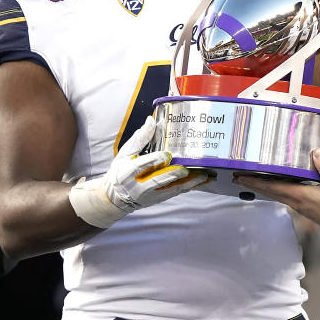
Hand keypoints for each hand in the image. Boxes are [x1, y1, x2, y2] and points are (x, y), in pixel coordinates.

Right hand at [68, 116, 207, 227]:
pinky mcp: (159, 198)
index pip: (142, 166)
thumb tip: (151, 120)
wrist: (114, 198)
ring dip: (189, 183)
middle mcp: (138, 186)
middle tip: (189, 168)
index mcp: (127, 172)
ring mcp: (150, 195)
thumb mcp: (125, 154)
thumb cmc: (120, 172)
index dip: (155, 160)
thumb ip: (140, 138)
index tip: (167, 155)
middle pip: (158, 180)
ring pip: (172, 189)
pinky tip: (204, 181)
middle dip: (175, 174)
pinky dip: (191, 187)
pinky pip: (177, 192)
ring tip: (205, 175)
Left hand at [235, 148, 319, 231]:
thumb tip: (315, 151)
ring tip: (253, 181)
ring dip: (263, 188)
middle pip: (269, 192)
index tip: (240, 178)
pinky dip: (275, 191)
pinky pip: (284, 197)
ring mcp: (300, 205)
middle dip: (253, 185)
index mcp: (299, 195)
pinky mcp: (305, 207)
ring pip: (276, 195)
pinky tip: (277, 187)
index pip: (272, 187)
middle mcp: (296, 201)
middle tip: (238, 178)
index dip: (255, 182)